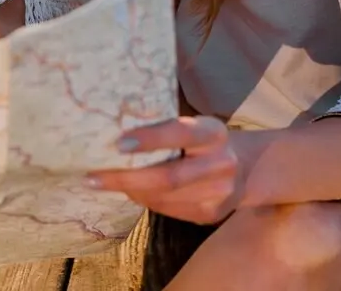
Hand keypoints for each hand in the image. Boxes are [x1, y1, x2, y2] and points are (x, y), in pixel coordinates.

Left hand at [86, 117, 245, 224]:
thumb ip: (165, 129)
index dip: (150, 138)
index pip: (180, 133)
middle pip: (168, 177)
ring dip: (130, 191)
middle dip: (126, 178)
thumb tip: (113, 134)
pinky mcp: (211, 214)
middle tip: (92, 176)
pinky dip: (145, 200)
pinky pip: (169, 210)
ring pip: (164, 198)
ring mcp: (219, 193)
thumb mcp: (194, 125)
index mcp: (213, 132)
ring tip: (104, 183)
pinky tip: (130, 191)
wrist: (248, 168)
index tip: (118, 143)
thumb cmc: (203, 140)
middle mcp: (221, 163)